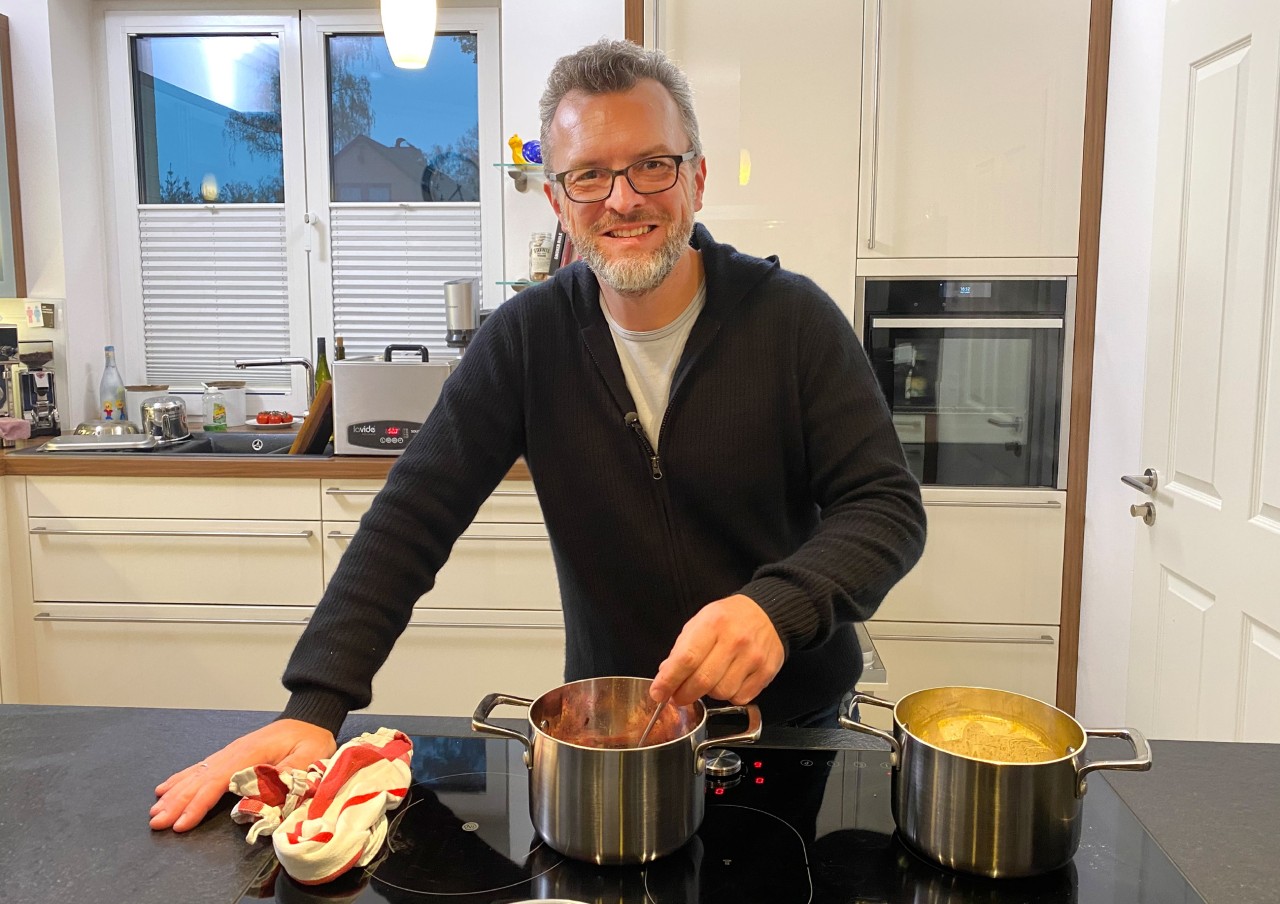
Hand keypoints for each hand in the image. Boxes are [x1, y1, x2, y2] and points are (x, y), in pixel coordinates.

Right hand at [149, 719, 336, 832]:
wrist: (309, 718)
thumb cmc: (310, 740)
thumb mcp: (309, 758)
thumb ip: (287, 777)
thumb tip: (260, 798)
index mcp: (251, 754)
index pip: (218, 782)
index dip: (198, 804)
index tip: (181, 824)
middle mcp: (234, 752)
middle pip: (200, 780)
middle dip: (177, 803)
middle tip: (156, 824)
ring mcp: (230, 752)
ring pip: (196, 774)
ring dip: (175, 794)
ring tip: (155, 812)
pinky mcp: (231, 755)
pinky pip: (201, 768)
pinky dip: (181, 779)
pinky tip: (165, 789)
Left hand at [650, 594, 784, 706]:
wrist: (768, 612)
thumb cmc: (729, 618)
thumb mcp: (700, 622)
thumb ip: (682, 649)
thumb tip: (665, 676)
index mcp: (713, 623)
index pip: (686, 658)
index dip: (669, 680)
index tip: (658, 693)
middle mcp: (734, 640)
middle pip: (702, 681)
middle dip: (684, 695)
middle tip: (678, 696)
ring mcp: (752, 657)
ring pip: (721, 693)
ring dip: (709, 694)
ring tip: (710, 681)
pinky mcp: (766, 671)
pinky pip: (740, 697)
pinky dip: (730, 695)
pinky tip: (729, 681)